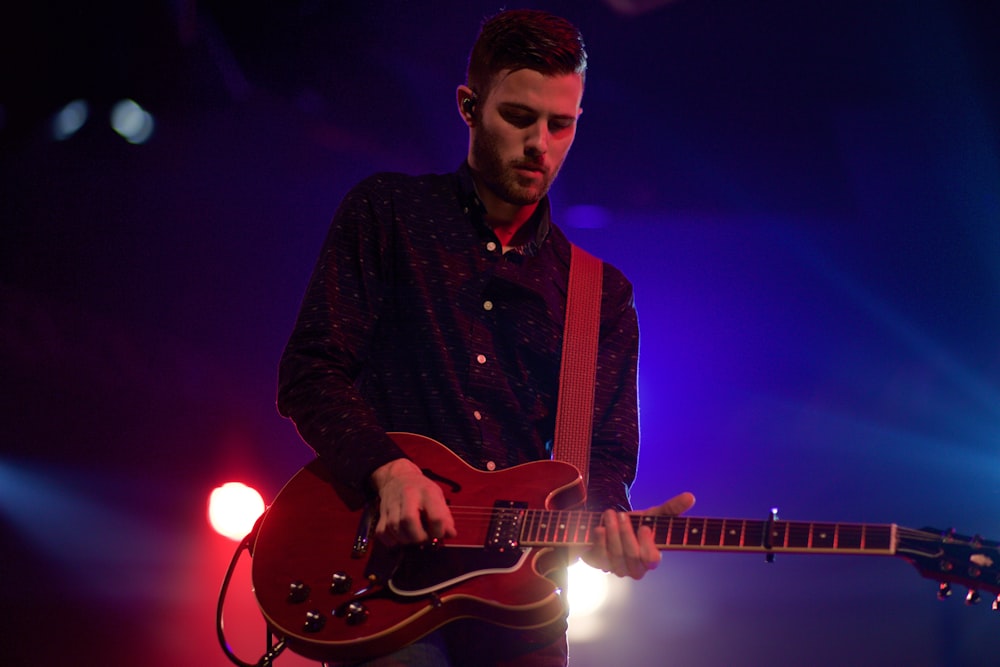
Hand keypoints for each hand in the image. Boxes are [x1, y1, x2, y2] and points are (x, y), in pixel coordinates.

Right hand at [370, 458, 456, 546]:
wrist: (398, 477)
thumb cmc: (422, 490)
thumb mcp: (438, 497)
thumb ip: (445, 516)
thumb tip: (451, 535)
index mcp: (427, 492)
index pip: (435, 516)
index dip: (438, 532)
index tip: (438, 536)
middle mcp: (408, 495)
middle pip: (408, 520)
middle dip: (418, 537)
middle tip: (423, 540)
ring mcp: (392, 503)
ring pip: (393, 526)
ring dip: (405, 540)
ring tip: (412, 540)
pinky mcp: (381, 512)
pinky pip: (382, 531)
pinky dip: (390, 540)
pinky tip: (399, 539)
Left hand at [581, 492, 695, 579]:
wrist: (612, 526)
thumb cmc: (637, 524)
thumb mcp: (653, 515)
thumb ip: (671, 508)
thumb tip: (690, 497)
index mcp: (651, 558)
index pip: (652, 559)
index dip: (647, 545)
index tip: (644, 527)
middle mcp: (635, 568)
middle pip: (632, 556)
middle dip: (626, 532)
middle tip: (621, 514)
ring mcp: (617, 568)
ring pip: (615, 555)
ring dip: (612, 532)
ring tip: (610, 514)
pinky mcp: (601, 564)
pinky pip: (600, 555)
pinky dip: (600, 540)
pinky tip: (600, 528)